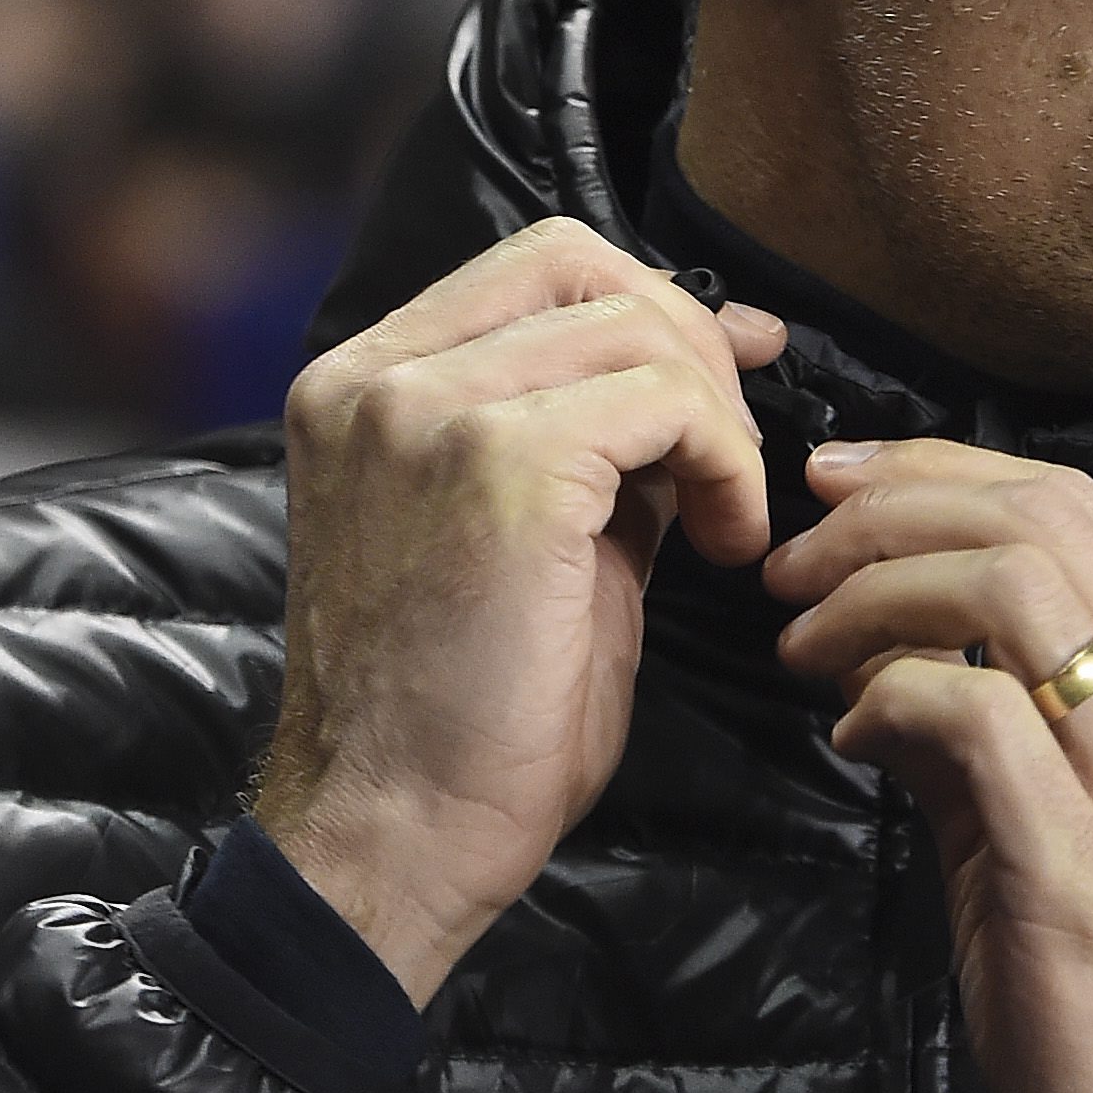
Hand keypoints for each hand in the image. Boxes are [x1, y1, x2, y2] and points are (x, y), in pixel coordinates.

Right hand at [257, 217, 785, 1004]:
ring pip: (635, 329)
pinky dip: (724, 461)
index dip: (646, 303)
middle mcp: (375, 378)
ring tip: (726, 522)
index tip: (728, 370)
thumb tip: (710, 356)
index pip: (530, 265)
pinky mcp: (500, 465)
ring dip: (715, 419)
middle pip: (578, 262)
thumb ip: (590, 435)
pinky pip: (665, 402)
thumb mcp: (525, 530)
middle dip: (686, 339)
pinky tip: (726, 545)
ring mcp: (428, 412)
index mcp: (360, 385)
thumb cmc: (463, 709)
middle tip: (733, 449)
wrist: (398, 830)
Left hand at [763, 442, 1092, 1092]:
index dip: (943, 470)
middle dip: (890, 510)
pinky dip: (887, 697)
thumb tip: (889, 663)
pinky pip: (970, 716)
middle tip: (793, 557)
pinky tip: (851, 735)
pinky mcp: (1080, 870)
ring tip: (802, 642)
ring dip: (875, 591)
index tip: (840, 486)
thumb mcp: (1083, 834)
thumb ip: (1001, 733)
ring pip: (1009, 590)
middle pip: (1041, 519)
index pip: (1077, 506)